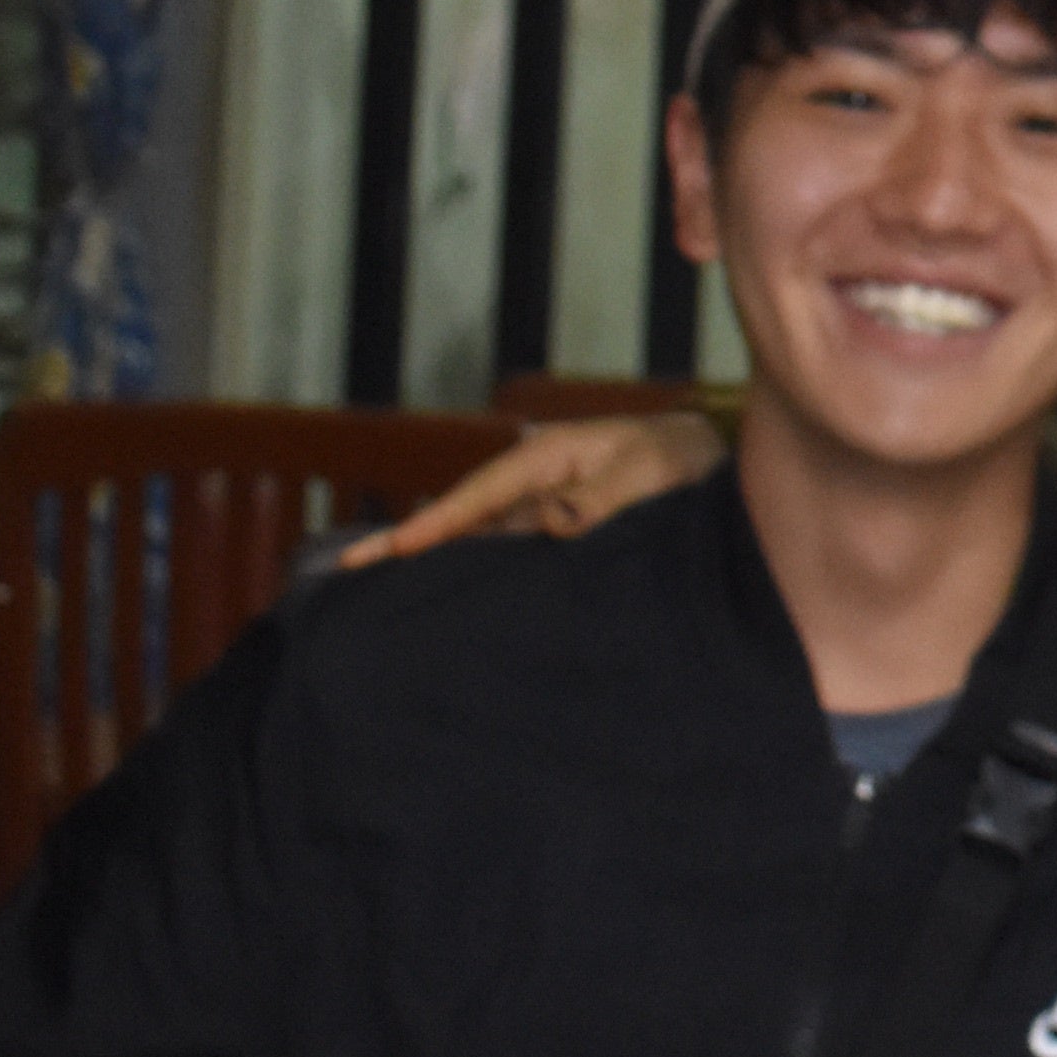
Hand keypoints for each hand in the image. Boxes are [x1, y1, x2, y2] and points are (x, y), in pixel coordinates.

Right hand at [340, 408, 721, 565]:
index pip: (478, 495)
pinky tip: (444, 598)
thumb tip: (554, 521)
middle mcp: (532, 484)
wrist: (707, 460)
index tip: (393, 551)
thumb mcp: (651, 472)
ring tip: (376, 591)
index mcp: (547, 458)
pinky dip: (472, 572)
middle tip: (348, 571)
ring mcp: (538, 509)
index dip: (436, 525)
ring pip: (478, 541)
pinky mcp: (553, 534)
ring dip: (435, 562)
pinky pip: (505, 555)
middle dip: (409, 543)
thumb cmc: (680, 459)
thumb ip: (605, 497)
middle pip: (462, 519)